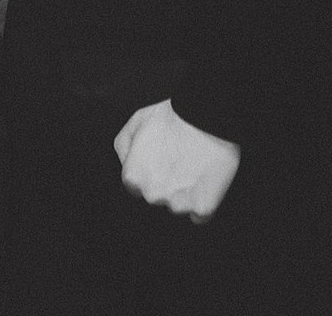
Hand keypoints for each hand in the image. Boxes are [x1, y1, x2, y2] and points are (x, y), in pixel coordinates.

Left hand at [114, 98, 240, 223]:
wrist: (207, 117)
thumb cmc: (174, 117)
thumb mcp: (137, 120)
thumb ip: (124, 145)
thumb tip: (126, 162)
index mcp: (134, 177)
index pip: (136, 186)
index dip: (149, 173)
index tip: (161, 162)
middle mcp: (152, 194)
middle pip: (157, 197)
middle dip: (166, 184)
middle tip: (179, 162)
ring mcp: (178, 204)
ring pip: (178, 207)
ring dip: (185, 195)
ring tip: (194, 169)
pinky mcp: (203, 208)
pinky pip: (200, 214)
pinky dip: (203, 202)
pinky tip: (205, 183)